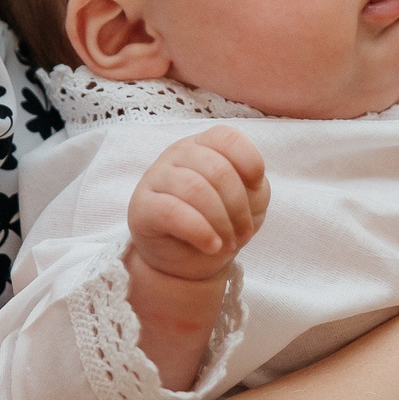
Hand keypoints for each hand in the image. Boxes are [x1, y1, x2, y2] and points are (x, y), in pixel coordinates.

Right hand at [126, 126, 268, 280]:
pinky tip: (211, 245)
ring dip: (221, 222)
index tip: (256, 188)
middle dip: (238, 207)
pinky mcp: (142, 206)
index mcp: (204, 146)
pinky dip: (199, 231)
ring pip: (195, 189)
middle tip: (242, 234)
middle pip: (217, 169)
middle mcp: (177, 154)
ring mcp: (156, 177)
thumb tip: (251, 184)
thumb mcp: (247, 204)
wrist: (184, 261)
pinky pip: (172, 212)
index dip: (250, 162)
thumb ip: (254, 187)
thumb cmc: (217, 224)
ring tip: (227, 244)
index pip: (227, 138)